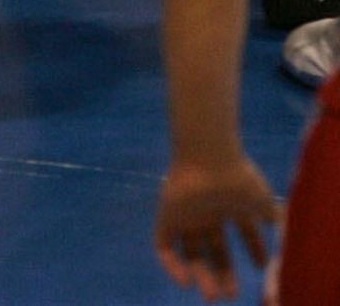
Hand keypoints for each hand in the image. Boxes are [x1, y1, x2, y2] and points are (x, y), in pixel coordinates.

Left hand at [155, 154, 278, 299]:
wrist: (208, 157)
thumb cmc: (237, 179)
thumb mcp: (262, 200)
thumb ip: (274, 216)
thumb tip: (287, 231)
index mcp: (231, 202)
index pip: (243, 228)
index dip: (253, 248)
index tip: (262, 267)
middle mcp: (209, 209)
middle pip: (215, 247)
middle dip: (223, 272)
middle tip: (230, 294)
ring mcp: (187, 212)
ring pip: (191, 250)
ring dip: (200, 274)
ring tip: (212, 295)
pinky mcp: (166, 214)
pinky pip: (163, 244)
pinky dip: (171, 264)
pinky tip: (186, 279)